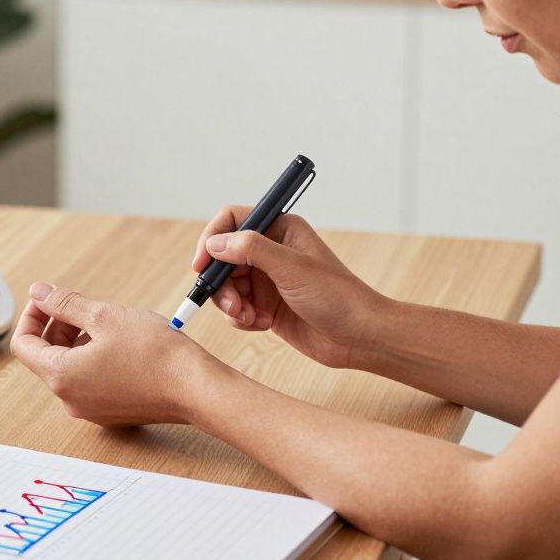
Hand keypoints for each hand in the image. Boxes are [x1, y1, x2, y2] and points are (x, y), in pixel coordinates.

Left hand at [10, 282, 224, 426]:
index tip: (48, 299)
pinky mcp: (111, 411)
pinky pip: (90, 381)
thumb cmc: (155, 355)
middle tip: (83, 305)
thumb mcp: (104, 316)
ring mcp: (91, 409)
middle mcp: (70, 399)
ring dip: (78, 340)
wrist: (195, 388)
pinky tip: (121, 342)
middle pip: (46, 356)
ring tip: (108, 322)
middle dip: (58, 326)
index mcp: (61, 376)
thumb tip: (39, 293)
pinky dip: (95, 358)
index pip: (22, 344)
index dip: (32, 315)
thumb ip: (65, 304)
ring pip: (70, 367)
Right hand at [193, 206, 389, 368]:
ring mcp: (267, 279)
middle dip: (222, 282)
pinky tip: (260, 324)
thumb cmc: (337, 297)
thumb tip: (216, 243)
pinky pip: (236, 308)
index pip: (232, 221)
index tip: (201, 265)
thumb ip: (251, 250)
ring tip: (248, 317)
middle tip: (231, 304)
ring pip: (227, 286)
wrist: (358, 337)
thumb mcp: (292, 268)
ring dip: (230, 304)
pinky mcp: (266, 306)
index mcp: (281, 230)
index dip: (212, 240)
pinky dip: (241, 318)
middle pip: (223, 258)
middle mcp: (271, 251)